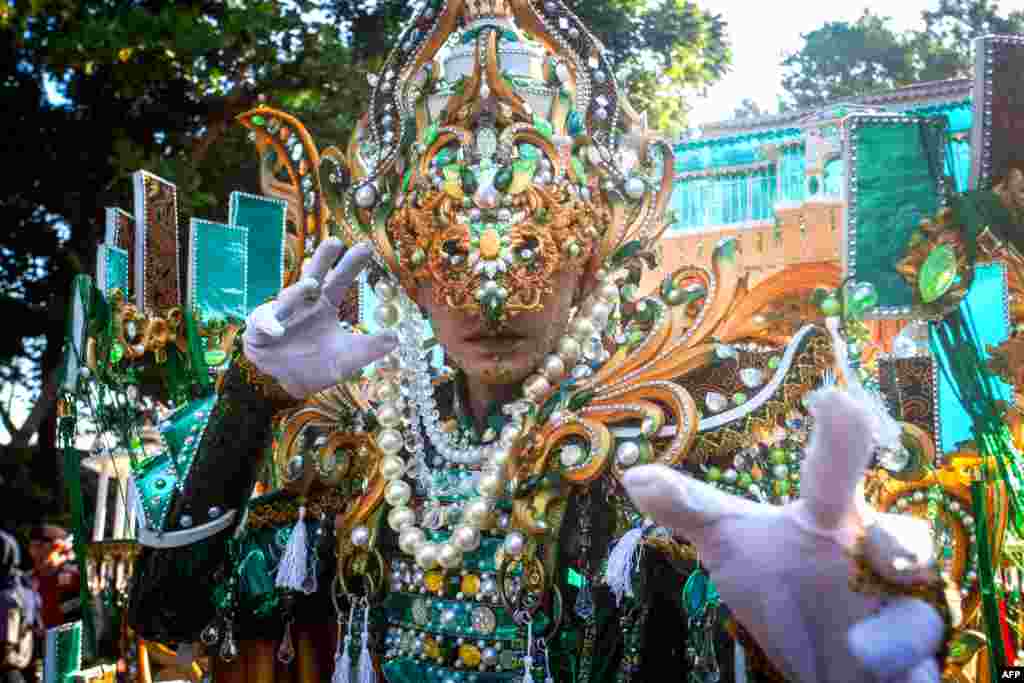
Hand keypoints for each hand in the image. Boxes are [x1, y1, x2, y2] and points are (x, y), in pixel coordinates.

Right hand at [243, 239, 397, 398]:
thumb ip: (370, 348)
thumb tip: (396, 337)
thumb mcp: (349, 358)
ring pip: (288, 298)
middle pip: (313, 277)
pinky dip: (270, 325)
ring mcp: (281, 316)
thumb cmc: (321, 363)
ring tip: (311, 286)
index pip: (339, 281)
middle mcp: (303, 304)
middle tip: (335, 242)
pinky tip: (278, 331)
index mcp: (324, 305)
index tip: (367, 247)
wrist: (295, 384)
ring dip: (298, 292)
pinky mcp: (260, 332)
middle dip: (322, 260)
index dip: (350, 265)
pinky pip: (263, 325)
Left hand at [623, 388, 944, 682]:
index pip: (833, 473)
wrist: (825, 661)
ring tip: (861, 649)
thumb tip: (634, 475)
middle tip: (891, 553)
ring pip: (917, 615)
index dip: (840, 437)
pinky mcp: (910, 659)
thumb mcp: (731, 546)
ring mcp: (898, 608)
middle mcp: (874, 556)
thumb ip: (690, 509)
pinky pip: (920, 666)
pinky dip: (905, 669)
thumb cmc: (782, 586)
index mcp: (829, 516)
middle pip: (904, 540)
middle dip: (902, 543)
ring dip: (895, 631)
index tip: (837, 400)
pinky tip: (883, 670)